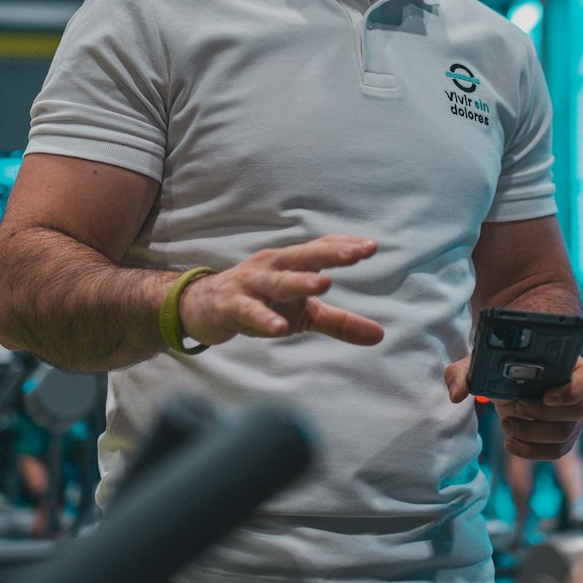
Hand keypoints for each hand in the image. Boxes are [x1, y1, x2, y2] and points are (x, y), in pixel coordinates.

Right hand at [179, 236, 385, 346]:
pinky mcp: (231, 305)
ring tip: (324, 283)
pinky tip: (279, 328)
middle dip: (331, 253)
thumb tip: (380, 336)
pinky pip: (249, 310)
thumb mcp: (303, 314)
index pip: (320, 249)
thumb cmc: (261, 303)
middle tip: (357, 253)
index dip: (344, 246)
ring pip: (278, 281)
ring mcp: (250, 283)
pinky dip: (263, 318)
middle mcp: (272, 266)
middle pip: (304, 256)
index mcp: (291, 263)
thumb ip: (339, 322)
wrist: (202, 307)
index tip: (371, 246)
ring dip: (300, 280)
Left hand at [444, 354, 582, 460]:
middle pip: (577, 412)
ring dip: (534, 435)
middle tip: (515, 409)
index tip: (547, 396)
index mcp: (570, 367)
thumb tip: (456, 394)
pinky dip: (532, 452)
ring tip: (507, 425)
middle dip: (542, 415)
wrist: (511, 378)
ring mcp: (572, 417)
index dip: (575, 390)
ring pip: (565, 435)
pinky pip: (556, 451)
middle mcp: (578, 393)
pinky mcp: (561, 435)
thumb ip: (464, 372)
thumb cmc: (503, 364)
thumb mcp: (481, 362)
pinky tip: (510, 444)